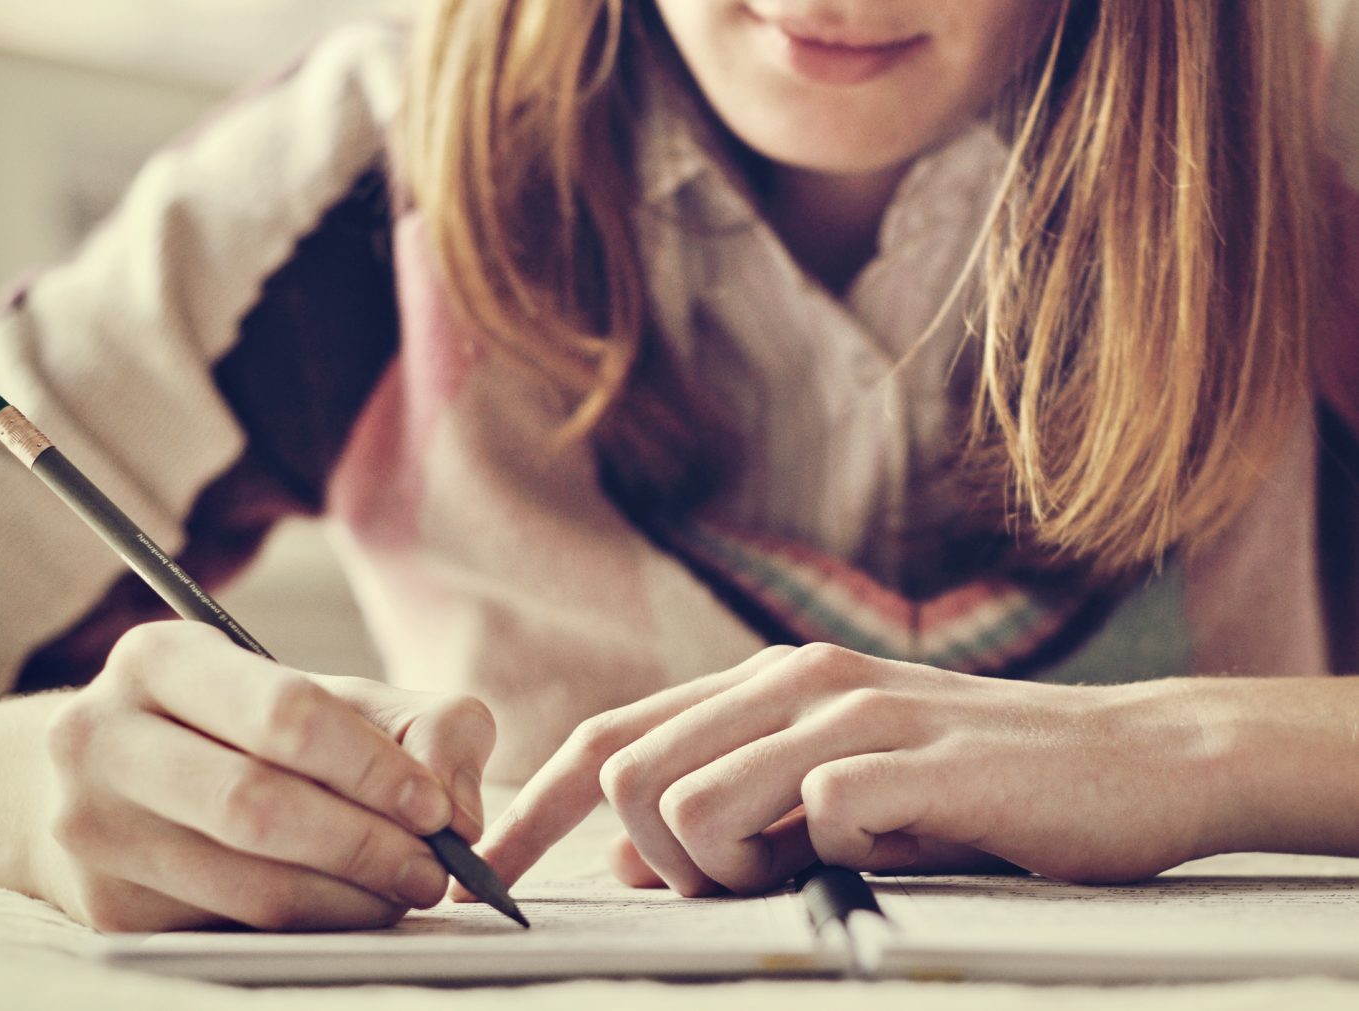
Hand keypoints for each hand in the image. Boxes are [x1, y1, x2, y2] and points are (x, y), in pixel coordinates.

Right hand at [28, 621, 494, 930]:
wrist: (112, 778)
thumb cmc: (250, 729)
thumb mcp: (334, 696)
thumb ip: (423, 726)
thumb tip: (457, 810)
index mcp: (161, 658)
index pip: (284, 714)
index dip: (372, 767)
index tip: (433, 807)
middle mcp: (102, 737)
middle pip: (258, 805)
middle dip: (366, 843)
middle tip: (433, 867)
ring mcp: (94, 827)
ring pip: (249, 883)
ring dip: (351, 897)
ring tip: (406, 889)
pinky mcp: (107, 906)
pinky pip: (234, 927)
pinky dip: (313, 924)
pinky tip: (350, 906)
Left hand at [463, 644, 1216, 898]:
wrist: (1133, 761)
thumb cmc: (977, 787)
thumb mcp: (837, 792)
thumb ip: (736, 810)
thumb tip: (629, 865)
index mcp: (765, 682)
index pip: (609, 738)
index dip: (533, 812)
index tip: (484, 884)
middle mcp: (793, 678)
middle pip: (628, 775)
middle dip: (657, 860)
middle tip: (746, 884)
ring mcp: (852, 710)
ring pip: (694, 801)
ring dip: (733, 869)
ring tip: (823, 867)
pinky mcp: (913, 757)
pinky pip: (809, 819)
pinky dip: (827, 858)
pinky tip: (893, 845)